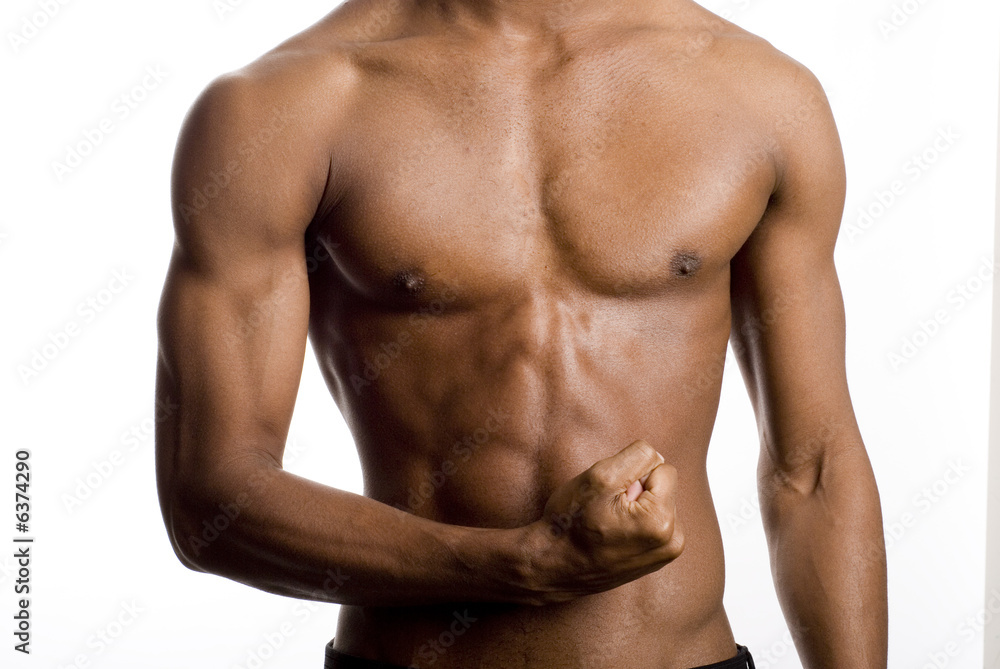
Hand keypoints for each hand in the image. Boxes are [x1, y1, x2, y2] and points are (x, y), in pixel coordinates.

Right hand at [525, 439, 684, 603]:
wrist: (553, 567)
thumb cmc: (571, 523)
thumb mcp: (600, 476)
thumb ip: (637, 456)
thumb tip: (658, 458)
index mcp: (661, 521)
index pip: (664, 469)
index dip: (634, 474)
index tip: (611, 495)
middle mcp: (672, 541)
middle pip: (663, 488)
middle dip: (636, 490)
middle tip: (606, 509)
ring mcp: (666, 553)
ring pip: (657, 504)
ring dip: (635, 506)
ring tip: (608, 522)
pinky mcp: (657, 558)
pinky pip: (653, 522)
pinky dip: (635, 521)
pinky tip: (613, 533)